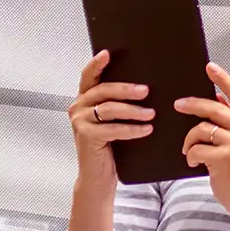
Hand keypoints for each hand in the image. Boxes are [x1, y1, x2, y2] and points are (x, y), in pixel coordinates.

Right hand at [68, 51, 153, 193]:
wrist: (100, 177)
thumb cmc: (112, 147)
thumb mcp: (116, 122)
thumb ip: (121, 105)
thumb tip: (148, 88)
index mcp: (85, 99)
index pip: (89, 76)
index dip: (97, 64)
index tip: (108, 53)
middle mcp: (78, 107)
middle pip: (103, 91)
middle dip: (126, 89)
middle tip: (146, 91)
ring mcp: (80, 122)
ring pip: (108, 109)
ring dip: (133, 110)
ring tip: (151, 113)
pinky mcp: (86, 136)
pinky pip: (112, 128)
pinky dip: (131, 129)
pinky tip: (147, 130)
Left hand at [177, 64, 229, 223]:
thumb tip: (214, 101)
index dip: (223, 79)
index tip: (209, 66)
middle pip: (213, 107)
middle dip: (192, 105)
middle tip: (177, 105)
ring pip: (201, 128)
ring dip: (189, 140)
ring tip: (189, 151)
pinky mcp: (224, 157)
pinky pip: (196, 148)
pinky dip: (191, 156)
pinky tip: (195, 163)